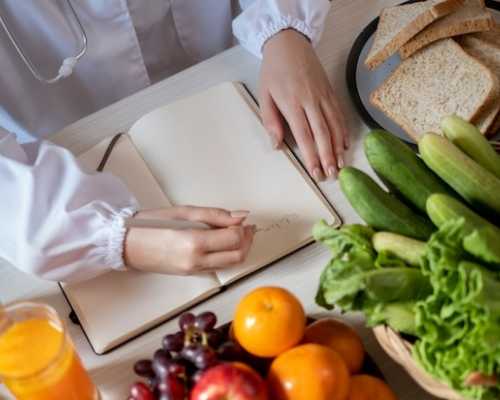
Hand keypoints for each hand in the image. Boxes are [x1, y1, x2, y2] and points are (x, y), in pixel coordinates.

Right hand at [123, 206, 254, 274]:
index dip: (244, 229)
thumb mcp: (183, 212)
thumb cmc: (150, 225)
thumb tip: (242, 216)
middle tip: (245, 227)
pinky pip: (218, 267)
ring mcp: (195, 270)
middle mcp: (197, 261)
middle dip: (247, 241)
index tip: (242, 220)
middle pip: (238, 256)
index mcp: (194, 242)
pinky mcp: (192, 274)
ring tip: (235, 233)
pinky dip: (227, 255)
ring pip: (231, 264)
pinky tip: (222, 242)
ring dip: (240, 249)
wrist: (126, 246)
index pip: (234, 239)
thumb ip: (215, 215)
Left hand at [259, 29, 348, 180]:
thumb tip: (276, 145)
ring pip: (334, 125)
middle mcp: (311, 101)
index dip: (311, 155)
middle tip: (332, 175)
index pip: (304, 135)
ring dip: (338, 147)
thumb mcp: (264, 95)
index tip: (315, 172)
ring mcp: (323, 95)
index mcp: (292, 103)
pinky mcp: (330, 91)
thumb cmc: (273, 71)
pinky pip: (339, 113)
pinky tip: (345, 144)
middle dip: (328, 156)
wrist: (289, 43)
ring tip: (341, 165)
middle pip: (322, 133)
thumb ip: (270, 121)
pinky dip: (344, 130)